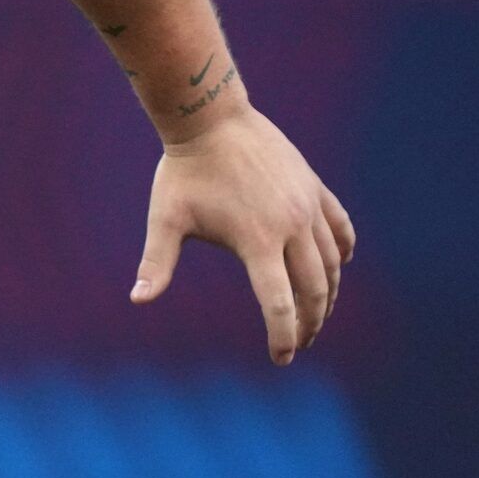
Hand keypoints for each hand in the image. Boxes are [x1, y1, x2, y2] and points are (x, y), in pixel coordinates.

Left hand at [129, 105, 355, 363]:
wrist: (210, 118)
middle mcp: (291, 226)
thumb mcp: (166, 218)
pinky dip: (341, 251)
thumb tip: (137, 299)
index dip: (282, 336)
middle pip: (314, 289)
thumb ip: (156, 262)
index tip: (281, 359)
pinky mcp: (314, 186)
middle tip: (299, 342)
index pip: (279, 304)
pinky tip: (336, 267)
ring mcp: (307, 205)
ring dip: (328, 294)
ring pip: (332, 262)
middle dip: (310, 323)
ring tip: (315, 314)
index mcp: (257, 241)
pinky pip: (340, 226)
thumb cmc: (183, 172)